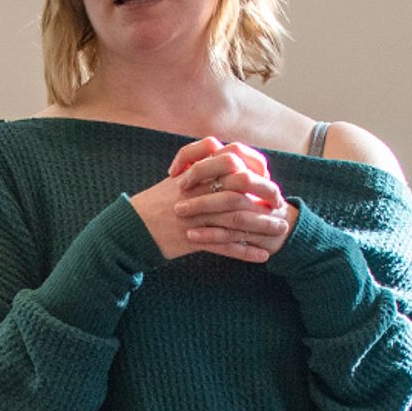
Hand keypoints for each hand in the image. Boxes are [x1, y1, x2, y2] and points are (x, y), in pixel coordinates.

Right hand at [129, 140, 294, 262]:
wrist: (130, 228)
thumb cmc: (154, 203)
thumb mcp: (176, 176)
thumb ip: (200, 161)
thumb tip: (226, 154)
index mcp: (194, 173)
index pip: (231, 157)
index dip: (253, 165)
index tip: (267, 175)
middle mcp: (197, 191)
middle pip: (240, 187)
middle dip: (265, 195)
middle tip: (280, 203)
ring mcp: (196, 215)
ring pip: (237, 218)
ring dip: (262, 226)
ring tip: (279, 230)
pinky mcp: (193, 239)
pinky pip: (225, 246)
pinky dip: (245, 252)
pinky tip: (261, 256)